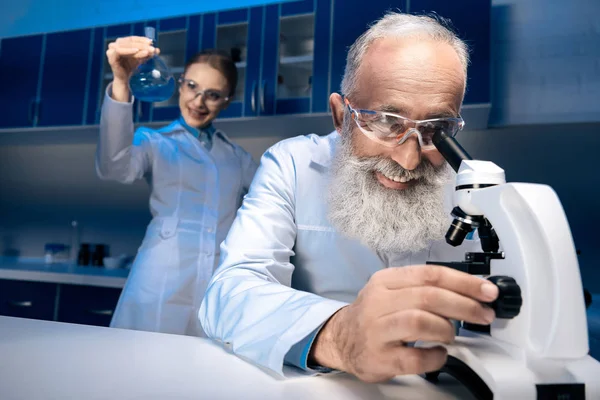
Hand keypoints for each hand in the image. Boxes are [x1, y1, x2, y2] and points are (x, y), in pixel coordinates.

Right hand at [105, 36, 160, 100]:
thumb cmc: (131, 66)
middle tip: (152, 49)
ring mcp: (111, 50)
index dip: (142, 39)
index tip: (151, 42)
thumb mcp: (141, 58)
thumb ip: (148, 53)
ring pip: (126, 46)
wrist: (124, 78)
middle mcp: (114, 44)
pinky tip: (136, 51)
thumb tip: (157, 50)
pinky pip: (119, 51)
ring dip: (138, 48)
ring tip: (147, 51)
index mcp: (121, 42)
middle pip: (130, 42)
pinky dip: (128, 50)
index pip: (132, 38)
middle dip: (142, 45)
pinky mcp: (111, 57)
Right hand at [309, 265, 498, 382]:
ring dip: (445, 329)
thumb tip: (471, 293)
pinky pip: (413, 358)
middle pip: (428, 296)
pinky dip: (433, 357)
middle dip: (464, 305)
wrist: (341, 339)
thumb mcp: (392, 291)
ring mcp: (376, 330)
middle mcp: (379, 302)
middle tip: (484, 314)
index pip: (430, 274)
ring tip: (451, 335)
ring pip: (419, 322)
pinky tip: (438, 355)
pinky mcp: (378, 357)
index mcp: (386, 281)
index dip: (464, 282)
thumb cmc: (375, 315)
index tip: (487, 291)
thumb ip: (425, 289)